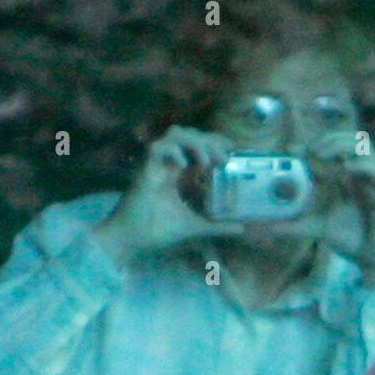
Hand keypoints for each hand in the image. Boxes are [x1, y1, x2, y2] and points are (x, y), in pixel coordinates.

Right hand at [93, 127, 242, 264]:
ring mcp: (156, 164)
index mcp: (178, 172)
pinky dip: (173, 151)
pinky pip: (157, 147)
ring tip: (207, 162)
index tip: (232, 149)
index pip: (197, 145)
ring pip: (174, 134)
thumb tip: (241, 228)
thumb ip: (217, 225)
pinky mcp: (144, 170)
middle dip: (209, 140)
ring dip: (194, 142)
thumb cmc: (158, 230)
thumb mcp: (195, 226)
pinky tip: (184, 165)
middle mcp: (167, 163)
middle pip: (189, 134)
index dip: (214, 141)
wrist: (133, 240)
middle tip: (224, 159)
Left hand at [307, 130, 374, 287]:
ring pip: (365, 146)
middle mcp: (362, 174)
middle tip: (310, 149)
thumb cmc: (353, 242)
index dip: (315, 144)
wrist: (374, 261)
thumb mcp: (318, 229)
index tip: (294, 150)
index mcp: (348, 177)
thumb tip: (271, 227)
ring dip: (343, 144)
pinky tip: (345, 169)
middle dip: (329, 138)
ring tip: (323, 153)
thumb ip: (297, 226)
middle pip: (350, 139)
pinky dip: (361, 165)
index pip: (334, 148)